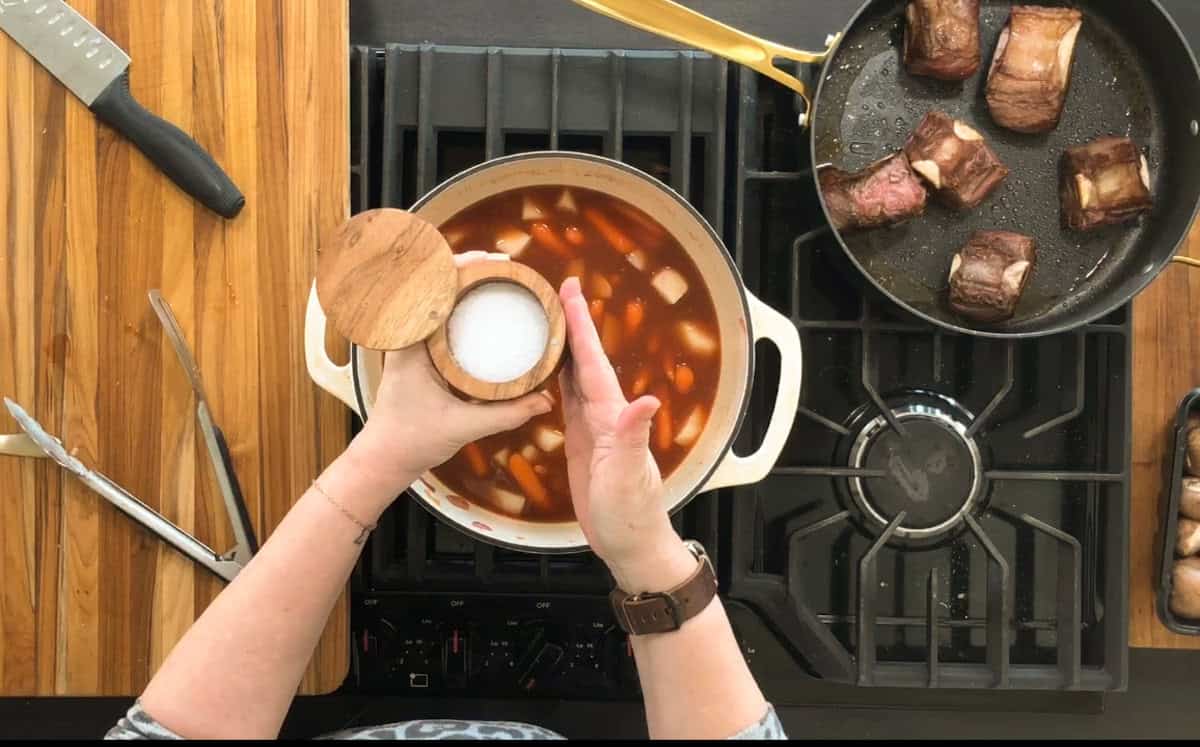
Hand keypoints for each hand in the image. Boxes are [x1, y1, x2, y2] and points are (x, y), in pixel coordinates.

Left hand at [351, 252, 552, 489]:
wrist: (384, 458)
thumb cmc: (412, 441)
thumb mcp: (464, 426)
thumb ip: (507, 413)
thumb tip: (546, 400)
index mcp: (410, 344)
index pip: (428, 288)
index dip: (459, 265)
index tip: (492, 261)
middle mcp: (406, 336)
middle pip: (432, 285)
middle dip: (466, 267)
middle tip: (504, 266)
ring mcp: (410, 343)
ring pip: (432, 298)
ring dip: (460, 282)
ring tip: (496, 277)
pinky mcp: (417, 352)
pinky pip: (435, 316)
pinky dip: (455, 304)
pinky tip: (479, 304)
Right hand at [558, 277, 696, 592]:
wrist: (629, 543)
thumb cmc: (631, 514)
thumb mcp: (628, 476)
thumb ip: (633, 438)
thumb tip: (648, 401)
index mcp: (612, 417)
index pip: (593, 363)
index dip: (582, 327)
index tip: (571, 292)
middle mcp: (605, 415)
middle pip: (584, 361)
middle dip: (573, 325)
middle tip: (558, 291)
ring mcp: (594, 428)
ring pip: (575, 377)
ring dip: (564, 347)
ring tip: (549, 319)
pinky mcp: (582, 443)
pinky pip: (567, 401)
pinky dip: (557, 380)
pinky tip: (547, 370)